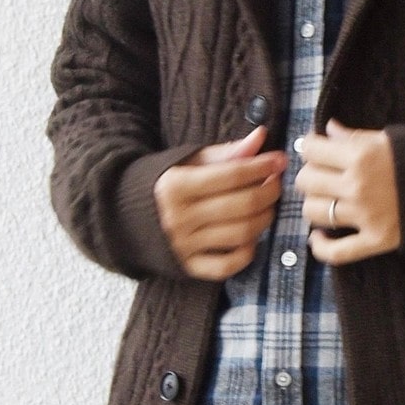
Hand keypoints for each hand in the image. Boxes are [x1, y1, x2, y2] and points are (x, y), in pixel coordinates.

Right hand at [152, 125, 286, 280]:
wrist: (125, 217)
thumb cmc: (165, 184)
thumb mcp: (188, 162)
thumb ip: (226, 153)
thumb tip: (260, 137)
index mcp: (175, 185)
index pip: (232, 175)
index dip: (262, 166)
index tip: (279, 160)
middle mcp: (178, 218)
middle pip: (241, 205)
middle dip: (268, 192)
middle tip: (276, 182)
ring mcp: (184, 245)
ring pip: (241, 234)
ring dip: (264, 219)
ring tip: (267, 206)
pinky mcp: (188, 267)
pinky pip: (228, 265)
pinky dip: (247, 251)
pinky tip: (251, 235)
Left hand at [294, 118, 400, 264]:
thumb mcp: (389, 139)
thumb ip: (354, 136)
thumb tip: (327, 128)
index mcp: (361, 155)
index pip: (311, 150)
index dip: (310, 148)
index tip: (317, 152)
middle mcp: (358, 185)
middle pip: (306, 181)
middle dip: (311, 175)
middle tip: (324, 176)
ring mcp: (365, 216)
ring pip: (313, 212)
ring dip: (316, 205)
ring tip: (328, 201)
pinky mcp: (375, 240)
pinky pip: (336, 252)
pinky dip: (321, 247)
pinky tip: (318, 238)